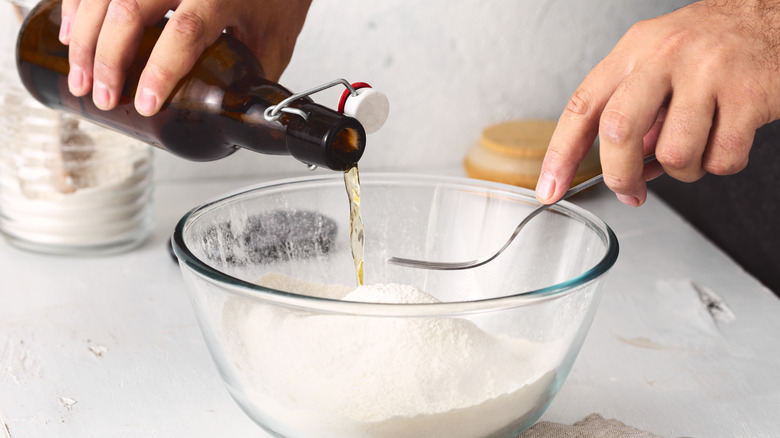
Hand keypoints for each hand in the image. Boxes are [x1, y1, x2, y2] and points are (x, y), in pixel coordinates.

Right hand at [58, 0, 311, 115]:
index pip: (184, 32)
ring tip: (80, 78)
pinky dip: (78, 6)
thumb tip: (233, 122)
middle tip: (101, 97)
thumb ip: (252, 79)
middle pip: (131, 10)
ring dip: (85, 37)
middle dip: (107, 60)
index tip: (145, 103)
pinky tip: (72, 34)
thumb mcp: (274, 42)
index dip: (160, 71)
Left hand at [536, 0, 779, 205]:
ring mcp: (709, 74)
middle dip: (619, 174)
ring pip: (673, 154)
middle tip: (630, 189)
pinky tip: (725, 140)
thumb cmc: (709, 46)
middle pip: (619, 131)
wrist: (773, 17)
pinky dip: (720, 165)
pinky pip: (721, 159)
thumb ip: (633, 111)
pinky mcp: (750, 95)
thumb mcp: (658, 62)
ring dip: (682, 171)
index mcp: (635, 50)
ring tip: (695, 147)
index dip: (561, 154)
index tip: (549, 189)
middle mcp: (667, 57)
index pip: (583, 106)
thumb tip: (624, 171)